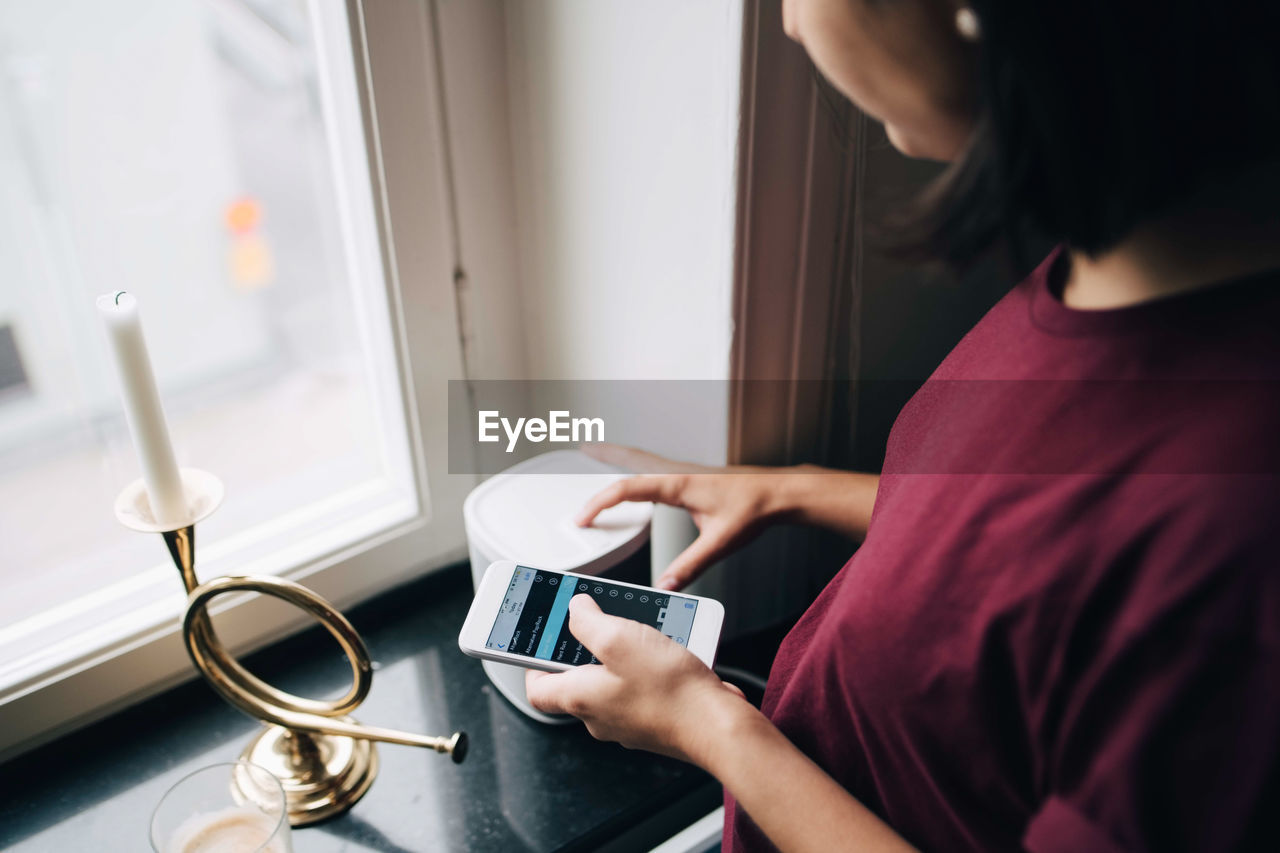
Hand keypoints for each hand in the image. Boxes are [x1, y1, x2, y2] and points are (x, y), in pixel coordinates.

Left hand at [524, 594, 751, 763]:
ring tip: (642, 631)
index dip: (531, 663)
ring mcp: (629, 721)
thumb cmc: (670, 690)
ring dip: (624, 653)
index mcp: (580, 698)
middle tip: (599, 621)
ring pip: (614, 680)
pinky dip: (650, 667)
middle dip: (587, 647)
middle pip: (578, 679)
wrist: (718, 726)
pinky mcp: (656, 720)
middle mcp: (600, 716)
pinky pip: (644, 687)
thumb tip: (575, 610)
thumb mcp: (619, 638)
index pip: (537, 688)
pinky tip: (668, 650)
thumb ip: (588, 621)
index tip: (539, 640)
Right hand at [577, 444, 788, 589]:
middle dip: (604, 455)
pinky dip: (642, 469)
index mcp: (678, 484)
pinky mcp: (695, 478)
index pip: (628, 489)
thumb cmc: (755, 508)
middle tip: (582, 450)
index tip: (584, 517)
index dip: (601, 503)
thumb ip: (690, 565)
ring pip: (645, 461)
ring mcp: (687, 474)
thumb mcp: (719, 542)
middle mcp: (679, 474)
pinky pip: (658, 469)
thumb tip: (665, 584)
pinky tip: (644, 482)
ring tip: (602, 456)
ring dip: (622, 458)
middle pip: (632, 460)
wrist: (780, 492)